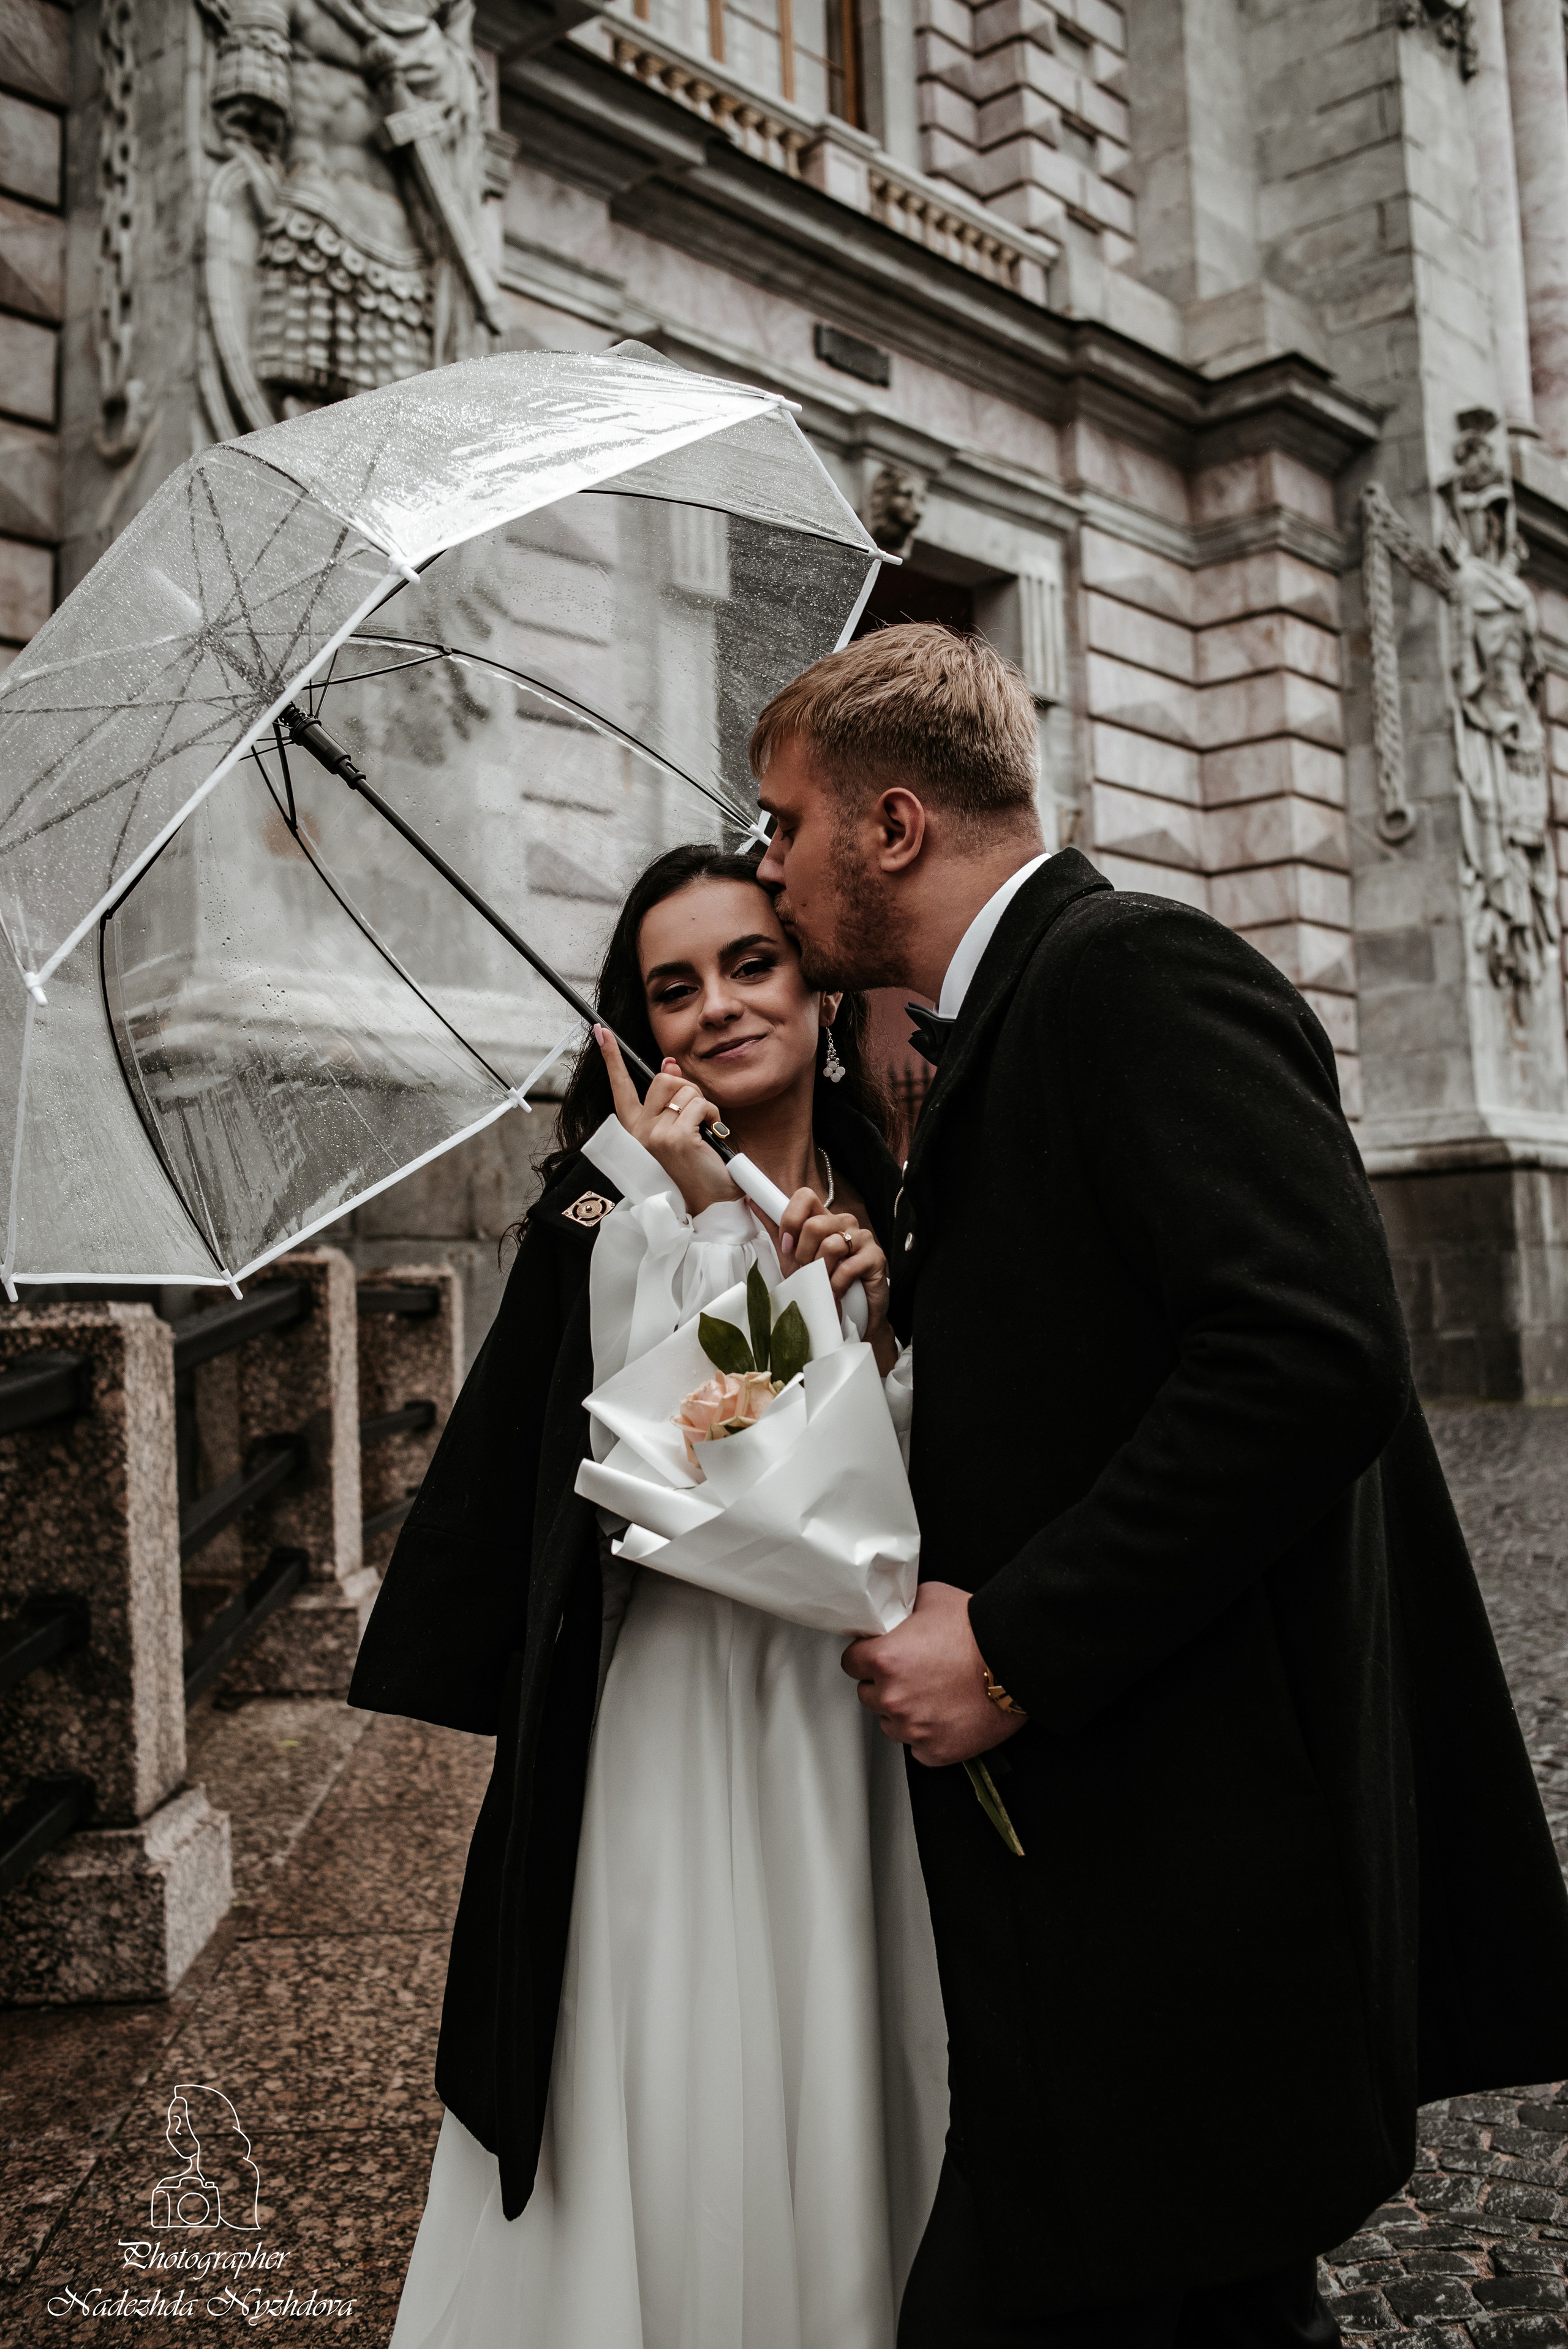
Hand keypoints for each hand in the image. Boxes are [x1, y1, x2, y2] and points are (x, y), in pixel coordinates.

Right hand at [596, 1028, 738, 1215]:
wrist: (710, 1205)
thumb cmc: (696, 1169)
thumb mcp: (678, 1130)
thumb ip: (670, 1100)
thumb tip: (669, 1063)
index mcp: (636, 1130)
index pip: (620, 1086)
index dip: (611, 1057)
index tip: (601, 1030)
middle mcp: (639, 1132)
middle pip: (663, 1079)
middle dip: (687, 1088)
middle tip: (696, 1116)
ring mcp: (655, 1135)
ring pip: (685, 1089)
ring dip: (703, 1105)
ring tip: (703, 1132)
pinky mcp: (675, 1138)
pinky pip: (701, 1105)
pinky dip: (713, 1117)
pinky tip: (711, 1137)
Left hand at [777, 1190, 893, 1366]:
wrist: (851, 1315)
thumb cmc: (822, 1283)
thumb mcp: (793, 1258)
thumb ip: (777, 1231)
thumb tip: (753, 1201)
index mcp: (824, 1219)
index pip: (805, 1196)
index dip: (790, 1220)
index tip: (787, 1246)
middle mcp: (844, 1223)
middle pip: (814, 1225)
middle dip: (803, 1255)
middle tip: (807, 1271)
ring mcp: (863, 1238)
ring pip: (831, 1244)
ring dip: (820, 1271)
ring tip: (822, 1283)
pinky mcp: (876, 1257)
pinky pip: (848, 1267)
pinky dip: (835, 1284)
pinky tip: (835, 1292)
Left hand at [841, 1583, 1025, 1766]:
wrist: (1018, 1662)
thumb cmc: (980, 1632)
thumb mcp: (932, 1598)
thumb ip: (904, 1609)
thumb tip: (896, 1612)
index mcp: (885, 1659)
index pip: (850, 1663)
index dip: (865, 1657)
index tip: (876, 1657)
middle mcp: (893, 1697)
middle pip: (868, 1695)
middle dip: (885, 1684)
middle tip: (913, 1673)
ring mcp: (913, 1728)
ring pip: (891, 1723)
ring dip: (904, 1712)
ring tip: (932, 1695)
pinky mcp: (935, 1751)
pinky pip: (918, 1747)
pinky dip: (927, 1735)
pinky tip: (944, 1715)